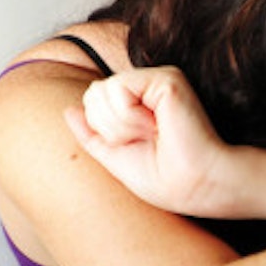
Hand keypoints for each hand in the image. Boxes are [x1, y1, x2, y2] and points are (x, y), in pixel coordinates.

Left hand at [64, 66, 234, 216]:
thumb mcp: (117, 158)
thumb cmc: (167, 181)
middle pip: (93, 94)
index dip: (105, 132)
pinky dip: (130, 116)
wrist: (196, 186)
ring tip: (154, 134)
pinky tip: (158, 125)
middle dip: (111, 128)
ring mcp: (158, 80)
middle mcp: (148, 88)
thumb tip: (68, 110)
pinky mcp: (167, 78)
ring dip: (122, 125)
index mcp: (138, 105)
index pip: (92, 102)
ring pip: (102, 91)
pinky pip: (118, 89)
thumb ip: (92, 134)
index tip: (139, 147)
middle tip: (147, 141)